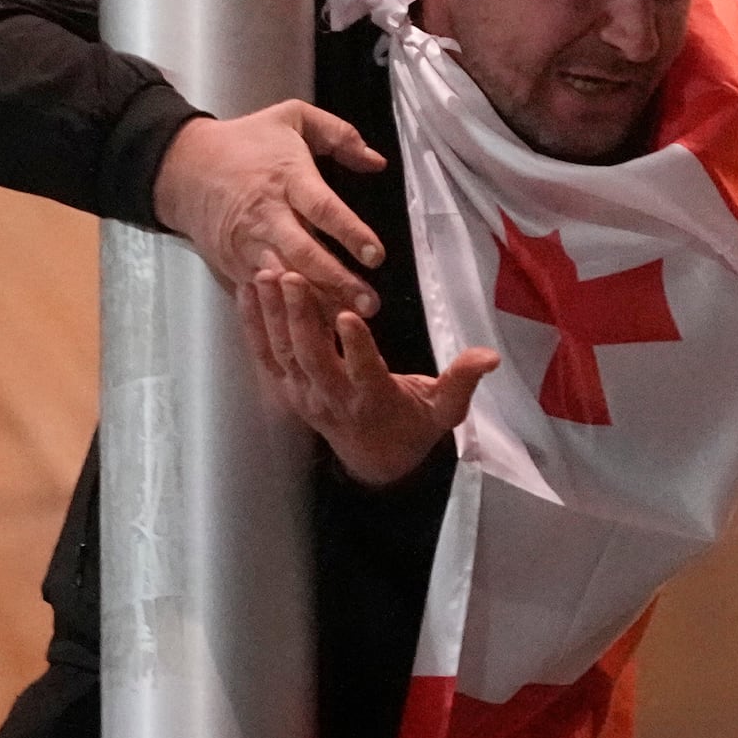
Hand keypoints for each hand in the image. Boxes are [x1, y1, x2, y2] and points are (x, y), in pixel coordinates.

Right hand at [152, 100, 386, 314]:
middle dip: (337, 281)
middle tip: (370, 304)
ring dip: (316, 304)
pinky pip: (264, 292)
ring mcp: (248, 244)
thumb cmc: (246, 141)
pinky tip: (311, 329)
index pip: (322, 208)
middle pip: (304, 253)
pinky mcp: (234, 264)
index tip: (377, 256)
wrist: (184, 167)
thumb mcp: (293, 118)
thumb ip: (339, 135)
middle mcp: (267, 214)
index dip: (350, 233)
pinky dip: (286, 311)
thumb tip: (378, 162)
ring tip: (348, 324)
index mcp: (287, 176)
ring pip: (285, 280)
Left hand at [240, 272, 498, 486]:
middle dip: (301, 316)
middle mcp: (332, 399)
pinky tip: (247, 292)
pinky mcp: (287, 388)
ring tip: (266, 273)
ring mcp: (304, 394)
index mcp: (373, 400)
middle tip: (292, 277)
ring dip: (273, 313)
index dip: (356, 346)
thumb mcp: (442, 411)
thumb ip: (461, 382)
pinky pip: (266, 355)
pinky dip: (254, 324)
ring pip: (284, 352)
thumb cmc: (411, 427)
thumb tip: (489, 356)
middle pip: (312, 356)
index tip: (349, 314)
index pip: (363, 371)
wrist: (372, 463)